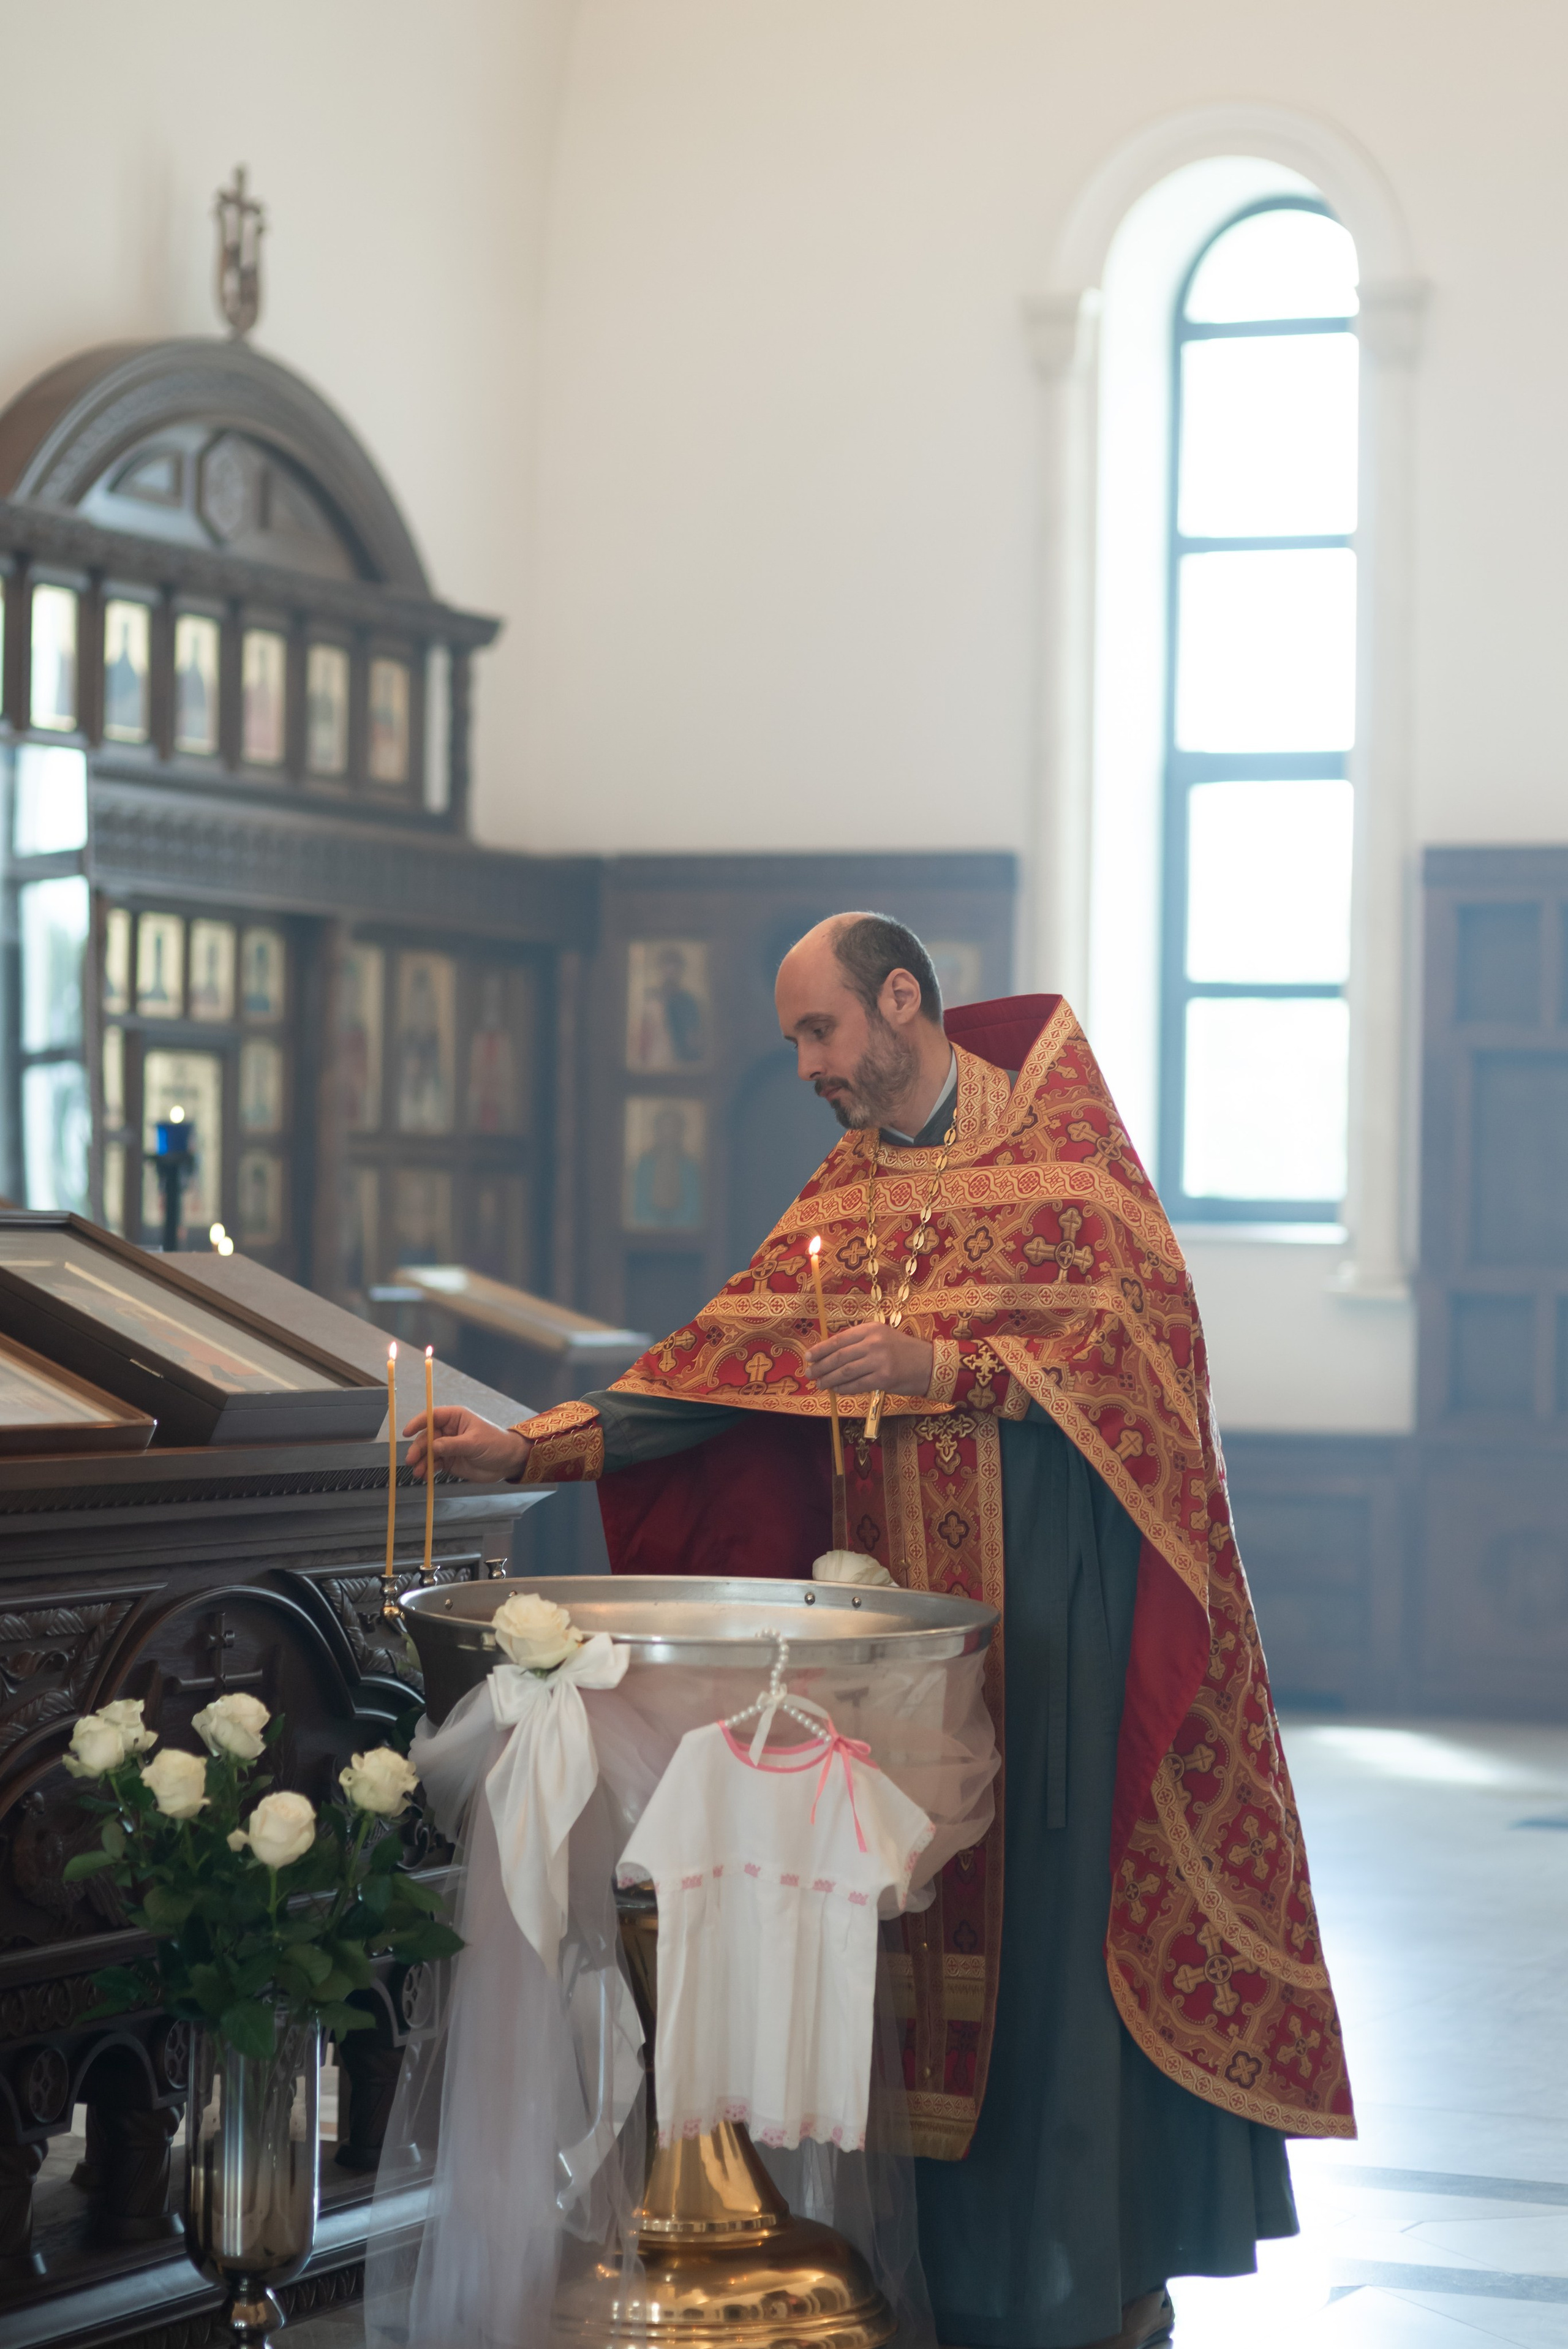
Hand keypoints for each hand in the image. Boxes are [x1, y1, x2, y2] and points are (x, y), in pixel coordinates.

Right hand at [402, 1404, 530, 1484]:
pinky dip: (428, 1469)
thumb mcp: (474, 1443)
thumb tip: (433, 1446)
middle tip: (412, 1460)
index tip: (407, 1432)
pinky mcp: (450, 1461)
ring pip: (428, 1452)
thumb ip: (452, 1445)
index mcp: (455, 1418)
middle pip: (426, 1437)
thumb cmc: (496, 1444)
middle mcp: (449, 1431)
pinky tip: (425, 1475)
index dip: (418, 1423)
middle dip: (418, 1448)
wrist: (508, 1462)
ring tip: (419, 1472)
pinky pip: (434, 1464)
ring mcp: (448, 1446)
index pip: (432, 1416)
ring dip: (421, 1461)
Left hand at [805, 1322, 933, 1396]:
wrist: (929, 1364)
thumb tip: (830, 1355)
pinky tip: (836, 1390)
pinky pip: (857, 1385)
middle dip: (821, 1366)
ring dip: (829, 1380)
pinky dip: (844, 1389)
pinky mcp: (884, 1378)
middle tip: (809, 1374)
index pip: (839, 1339)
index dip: (821, 1349)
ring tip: (820, 1384)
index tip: (808, 1357)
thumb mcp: (882, 1337)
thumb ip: (859, 1343)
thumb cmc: (903, 1352)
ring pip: (845, 1372)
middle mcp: (874, 1342)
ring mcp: (879, 1360)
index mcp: (871, 1329)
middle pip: (839, 1356)